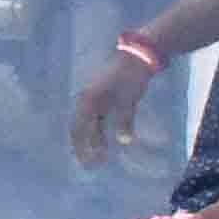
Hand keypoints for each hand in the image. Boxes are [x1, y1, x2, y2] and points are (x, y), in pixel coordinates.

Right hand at [65, 45, 161, 168]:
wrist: (139, 55)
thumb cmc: (131, 77)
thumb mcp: (128, 100)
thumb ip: (124, 121)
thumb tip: (124, 142)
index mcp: (88, 101)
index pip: (79, 130)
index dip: (82, 148)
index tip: (89, 163)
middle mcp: (87, 100)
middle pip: (82, 128)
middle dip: (86, 146)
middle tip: (94, 163)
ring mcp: (96, 98)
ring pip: (91, 123)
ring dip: (95, 138)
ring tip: (103, 154)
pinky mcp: (105, 96)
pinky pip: (99, 117)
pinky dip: (102, 129)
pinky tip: (110, 138)